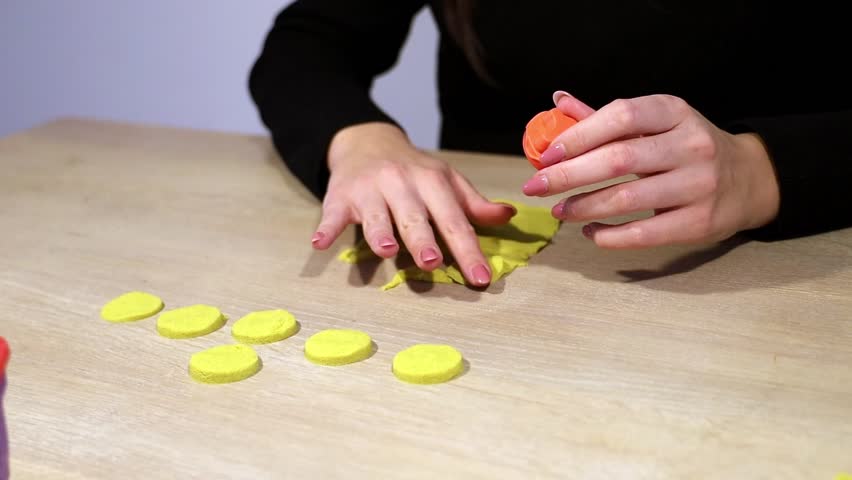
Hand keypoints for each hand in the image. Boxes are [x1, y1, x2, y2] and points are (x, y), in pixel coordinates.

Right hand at [312, 122, 516, 285]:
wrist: (368, 141)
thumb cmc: (413, 171)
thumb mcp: (446, 181)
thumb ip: (473, 204)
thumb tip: (508, 216)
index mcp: (433, 182)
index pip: (454, 220)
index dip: (468, 250)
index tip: (480, 278)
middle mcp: (401, 183)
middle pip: (414, 217)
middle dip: (423, 240)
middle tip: (432, 263)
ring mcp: (369, 189)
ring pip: (375, 215)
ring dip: (380, 233)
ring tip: (387, 251)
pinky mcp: (340, 196)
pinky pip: (332, 214)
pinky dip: (327, 228)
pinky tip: (320, 243)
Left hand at [522, 92, 780, 247]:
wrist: (748, 179)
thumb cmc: (684, 148)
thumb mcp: (654, 124)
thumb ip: (605, 118)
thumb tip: (558, 100)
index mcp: (675, 112)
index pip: (621, 117)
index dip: (578, 136)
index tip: (545, 156)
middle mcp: (691, 145)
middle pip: (619, 158)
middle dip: (569, 175)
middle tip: (536, 187)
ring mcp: (699, 185)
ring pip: (628, 198)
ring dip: (584, 207)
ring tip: (560, 210)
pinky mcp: (701, 222)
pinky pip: (645, 234)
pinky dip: (610, 236)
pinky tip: (590, 232)